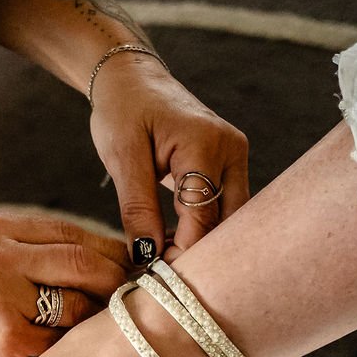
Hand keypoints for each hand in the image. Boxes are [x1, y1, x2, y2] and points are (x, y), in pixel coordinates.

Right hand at [0, 212, 130, 356]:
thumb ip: (29, 249)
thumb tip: (99, 258)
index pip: (69, 233)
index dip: (108, 250)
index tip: (130, 265)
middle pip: (81, 263)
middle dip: (113, 280)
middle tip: (130, 295)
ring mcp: (1, 299)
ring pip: (75, 306)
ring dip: (90, 318)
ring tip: (93, 326)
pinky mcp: (5, 339)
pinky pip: (56, 342)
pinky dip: (64, 346)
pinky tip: (58, 349)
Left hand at [88, 53, 248, 259]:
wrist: (133, 80)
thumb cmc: (123, 112)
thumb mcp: (121, 158)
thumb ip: (137, 208)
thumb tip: (146, 257)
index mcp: (206, 145)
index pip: (204, 218)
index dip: (181, 253)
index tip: (152, 277)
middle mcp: (232, 151)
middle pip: (226, 223)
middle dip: (197, 253)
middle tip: (159, 276)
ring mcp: (235, 157)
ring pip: (229, 219)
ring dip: (201, 243)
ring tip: (163, 258)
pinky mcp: (230, 165)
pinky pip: (224, 207)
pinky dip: (202, 228)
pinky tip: (172, 240)